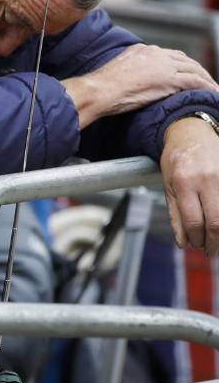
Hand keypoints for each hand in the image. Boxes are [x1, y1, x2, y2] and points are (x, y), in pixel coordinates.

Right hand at [61, 44, 218, 127]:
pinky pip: (195, 81)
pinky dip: (206, 87)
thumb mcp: (117, 71)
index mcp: (142, 50)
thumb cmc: (101, 87)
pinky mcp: (169, 79)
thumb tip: (133, 81)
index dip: (182, 64)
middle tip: (206, 81)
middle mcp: (155, 53)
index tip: (187, 73)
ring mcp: (163, 65)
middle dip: (198, 70)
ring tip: (213, 89)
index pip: (169, 55)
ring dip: (206, 79)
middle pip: (185, 60)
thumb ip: (130, 71)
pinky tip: (213, 93)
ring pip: (194, 69)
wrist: (99, 90)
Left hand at [162, 116, 218, 253]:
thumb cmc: (177, 159)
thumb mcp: (168, 185)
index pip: (194, 220)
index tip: (196, 246)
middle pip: (216, 221)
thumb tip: (182, 242)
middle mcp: (207, 178)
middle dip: (213, 241)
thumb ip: (175, 214)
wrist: (193, 132)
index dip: (196, 239)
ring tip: (216, 240)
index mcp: (184, 181)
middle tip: (210, 250)